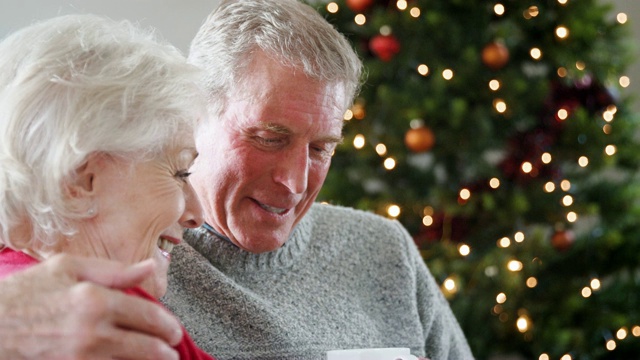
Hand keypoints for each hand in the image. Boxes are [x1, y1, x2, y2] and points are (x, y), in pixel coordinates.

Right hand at [0, 254, 181, 359]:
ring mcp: (82, 357)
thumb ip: (114, 271)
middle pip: (145, 346)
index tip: (174, 331)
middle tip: (173, 350)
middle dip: (165, 350)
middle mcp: (92, 331)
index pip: (147, 315)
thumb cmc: (25, 293)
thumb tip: (148, 267)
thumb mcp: (67, 268)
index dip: (167, 325)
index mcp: (95, 300)